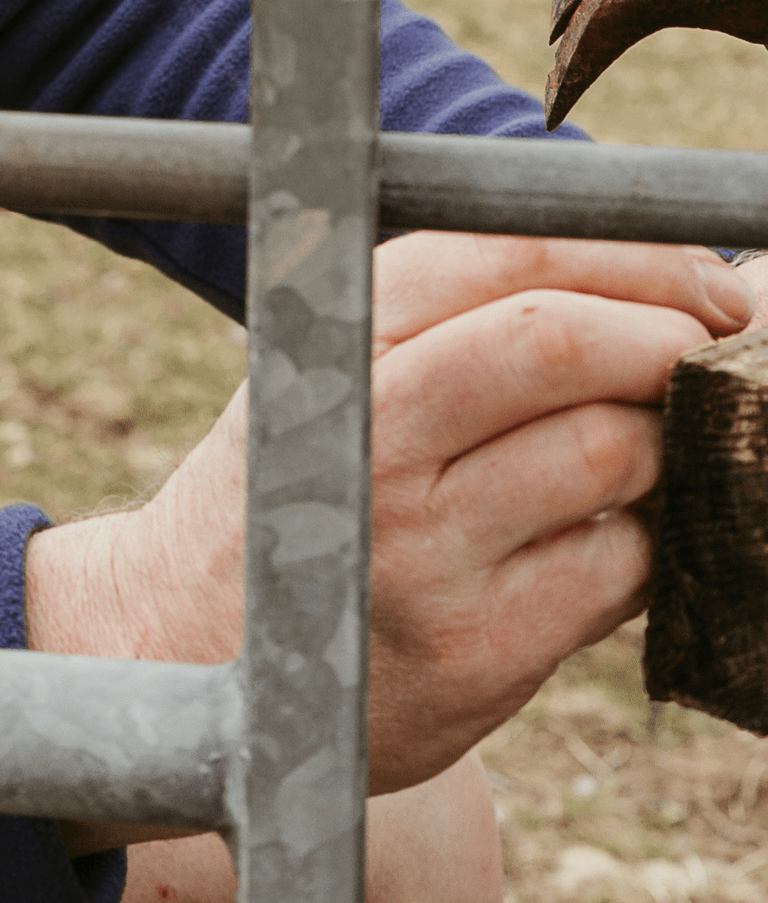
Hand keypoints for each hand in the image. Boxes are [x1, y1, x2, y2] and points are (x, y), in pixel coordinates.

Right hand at [26, 233, 749, 806]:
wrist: (191, 637)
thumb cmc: (306, 474)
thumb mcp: (337, 361)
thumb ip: (476, 311)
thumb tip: (701, 283)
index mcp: (332, 333)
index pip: (507, 256)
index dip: (638, 261)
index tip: (707, 285)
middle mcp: (364, 429)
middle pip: (558, 341)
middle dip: (671, 338)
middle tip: (712, 355)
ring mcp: (419, 545)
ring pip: (611, 453)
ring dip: (661, 449)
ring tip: (626, 455)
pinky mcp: (475, 647)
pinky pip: (622, 569)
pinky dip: (639, 546)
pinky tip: (587, 542)